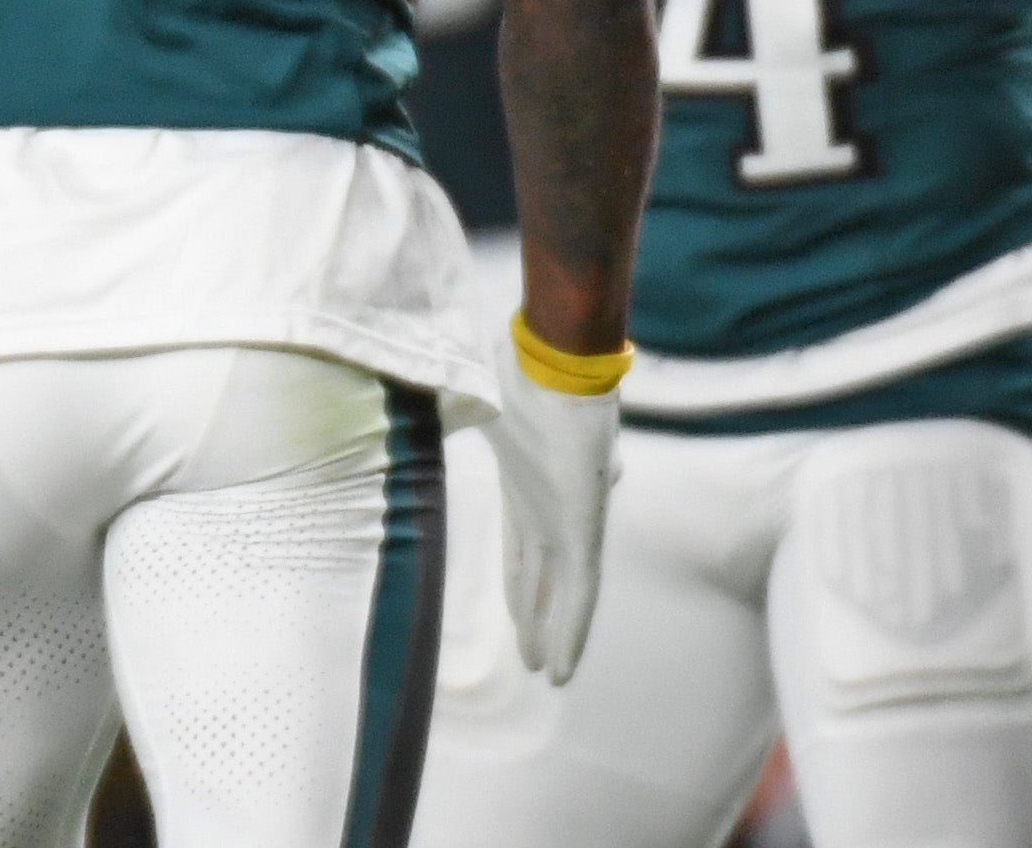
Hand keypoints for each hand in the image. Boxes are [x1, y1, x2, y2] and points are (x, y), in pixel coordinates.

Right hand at [487, 338, 620, 682]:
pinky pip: (580, 592)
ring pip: (561, 594)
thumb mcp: (479, 402)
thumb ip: (462, 414)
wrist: (551, 360)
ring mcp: (567, 520)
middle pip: (540, 577)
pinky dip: (571, 631)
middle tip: (532, 658)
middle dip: (536, 617)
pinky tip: (561, 666)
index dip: (519, 586)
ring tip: (546, 671)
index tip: (515, 614)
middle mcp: (547, 510)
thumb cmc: (510, 373)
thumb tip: (446, 412)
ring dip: (551, 633)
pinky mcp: (585, 526)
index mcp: (525, 488)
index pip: (522, 550)